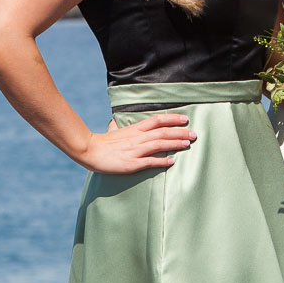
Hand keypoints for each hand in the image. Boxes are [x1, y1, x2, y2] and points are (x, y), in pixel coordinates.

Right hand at [78, 113, 196, 173]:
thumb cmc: (102, 142)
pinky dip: (161, 161)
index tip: (186, 119)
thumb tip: (114, 122)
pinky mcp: (130, 163)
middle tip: (194, 134)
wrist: (89, 151)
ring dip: (174, 144)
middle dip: (180, 133)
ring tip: (187, 145)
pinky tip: (171, 162)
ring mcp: (134, 150)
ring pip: (158, 145)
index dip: (173, 118)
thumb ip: (117, 126)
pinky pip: (148, 162)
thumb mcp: (112, 131)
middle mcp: (137, 138)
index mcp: (135, 129)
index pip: (157, 120)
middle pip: (162, 132)